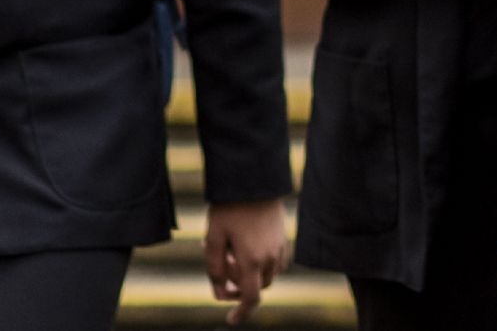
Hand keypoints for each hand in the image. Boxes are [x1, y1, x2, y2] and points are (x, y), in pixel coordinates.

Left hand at [204, 199, 290, 323]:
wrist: (254, 179)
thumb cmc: (229, 208)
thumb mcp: (213, 238)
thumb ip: (214, 269)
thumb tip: (219, 292)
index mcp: (252, 260)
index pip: (251, 297)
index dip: (241, 312)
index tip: (231, 320)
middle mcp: (270, 256)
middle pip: (257, 286)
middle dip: (238, 286)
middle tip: (220, 265)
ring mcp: (280, 246)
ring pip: (267, 274)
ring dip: (249, 273)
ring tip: (229, 250)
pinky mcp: (283, 236)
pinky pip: (275, 260)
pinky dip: (261, 262)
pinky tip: (245, 245)